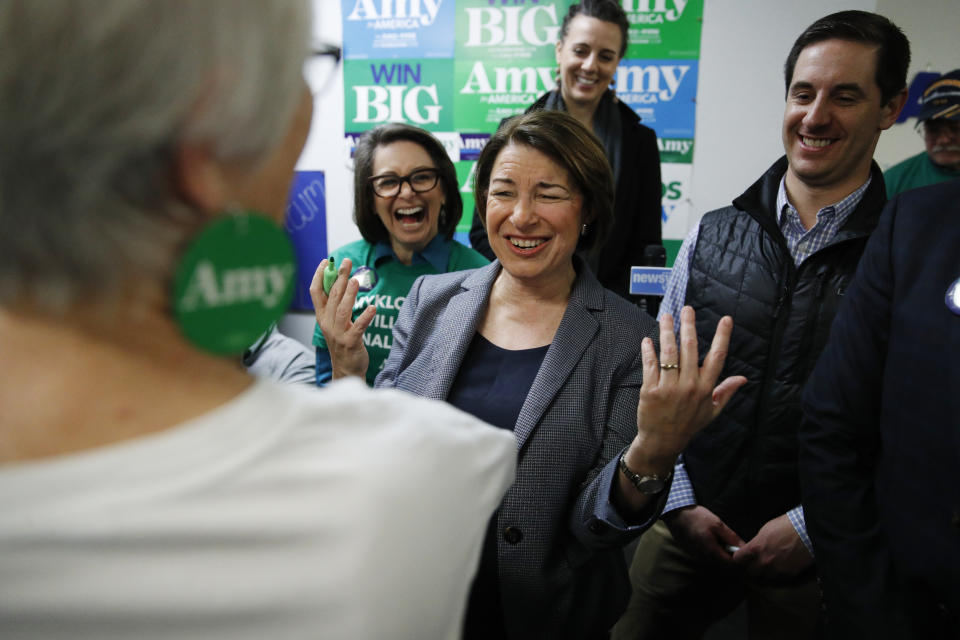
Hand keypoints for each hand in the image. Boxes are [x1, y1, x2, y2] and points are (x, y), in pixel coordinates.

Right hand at [309, 257, 374, 378]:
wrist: (345, 370)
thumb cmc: (342, 343)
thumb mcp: (334, 323)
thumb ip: (336, 305)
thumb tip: (341, 282)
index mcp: (322, 317)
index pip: (316, 293)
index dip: (320, 276)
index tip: (327, 261)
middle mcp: (327, 324)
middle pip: (332, 297)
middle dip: (338, 278)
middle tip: (346, 262)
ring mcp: (338, 334)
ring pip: (342, 310)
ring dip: (349, 294)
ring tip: (355, 280)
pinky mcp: (351, 343)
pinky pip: (358, 327)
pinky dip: (365, 317)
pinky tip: (372, 307)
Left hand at [629, 307, 746, 469]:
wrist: (663, 441)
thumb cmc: (688, 425)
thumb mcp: (712, 411)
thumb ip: (726, 391)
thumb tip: (743, 378)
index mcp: (706, 389)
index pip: (717, 357)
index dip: (722, 337)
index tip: (726, 319)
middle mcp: (689, 386)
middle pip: (690, 349)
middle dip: (688, 325)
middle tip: (687, 309)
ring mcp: (669, 388)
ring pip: (669, 353)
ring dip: (667, 332)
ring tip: (666, 316)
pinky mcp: (650, 390)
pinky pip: (650, 365)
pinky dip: (649, 351)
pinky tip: (648, 340)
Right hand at [664, 505, 744, 564]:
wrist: (676, 514)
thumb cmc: (697, 517)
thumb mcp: (717, 524)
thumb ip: (731, 537)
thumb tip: (744, 547)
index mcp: (711, 551)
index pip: (730, 565)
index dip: (739, 560)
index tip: (742, 551)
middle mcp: (703, 558)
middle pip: (722, 564)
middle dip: (729, 555)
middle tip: (731, 542)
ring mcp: (696, 556)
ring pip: (714, 560)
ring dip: (720, 552)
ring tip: (719, 538)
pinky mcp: (692, 553)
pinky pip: (706, 556)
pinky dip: (711, 550)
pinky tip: (710, 538)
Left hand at [732, 514, 813, 582]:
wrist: (807, 531)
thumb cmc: (787, 525)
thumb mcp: (766, 529)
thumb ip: (758, 542)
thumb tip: (754, 548)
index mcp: (756, 547)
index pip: (738, 558)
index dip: (739, 557)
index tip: (741, 556)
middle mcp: (765, 561)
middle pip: (751, 571)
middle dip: (752, 567)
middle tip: (755, 563)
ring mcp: (777, 569)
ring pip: (765, 577)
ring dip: (765, 573)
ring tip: (769, 567)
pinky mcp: (789, 573)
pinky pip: (779, 579)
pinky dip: (778, 575)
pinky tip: (781, 568)